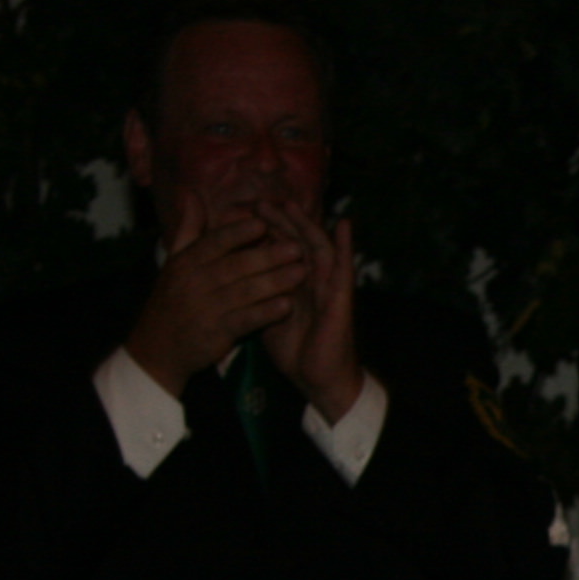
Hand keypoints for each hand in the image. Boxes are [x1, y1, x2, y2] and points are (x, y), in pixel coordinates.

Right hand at [123, 199, 307, 393]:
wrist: (156, 348)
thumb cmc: (172, 300)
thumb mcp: (174, 261)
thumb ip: (188, 228)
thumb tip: (191, 193)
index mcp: (186, 262)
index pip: (214, 242)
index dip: (238, 232)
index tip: (264, 222)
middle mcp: (194, 283)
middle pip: (235, 266)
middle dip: (268, 255)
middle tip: (298, 247)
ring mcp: (205, 309)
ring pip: (244, 292)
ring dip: (275, 282)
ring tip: (302, 273)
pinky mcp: (215, 334)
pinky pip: (244, 321)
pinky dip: (265, 313)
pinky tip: (287, 306)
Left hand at [252, 201, 365, 422]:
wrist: (317, 379)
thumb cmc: (295, 349)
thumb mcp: (266, 314)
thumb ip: (256, 291)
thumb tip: (233, 275)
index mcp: (291, 282)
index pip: (276, 248)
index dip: (261, 229)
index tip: (240, 212)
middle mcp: (310, 278)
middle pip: (295, 240)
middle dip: (279, 220)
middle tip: (259, 200)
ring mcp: (327, 286)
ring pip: (316, 246)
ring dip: (305, 225)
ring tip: (291, 204)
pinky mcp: (340, 297)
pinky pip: (343, 267)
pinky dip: (346, 245)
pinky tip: (344, 225)